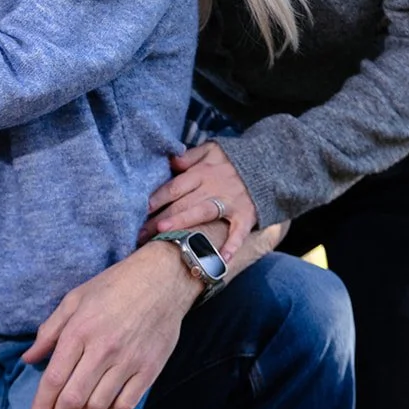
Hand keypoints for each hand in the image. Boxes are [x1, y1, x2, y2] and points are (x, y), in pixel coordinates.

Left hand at [23, 244, 196, 408]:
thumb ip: (49, 331)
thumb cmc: (114, 286)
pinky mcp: (149, 369)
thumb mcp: (75, 299)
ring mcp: (128, 361)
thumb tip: (28, 359)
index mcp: (80, 331)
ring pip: (99, 406)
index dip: (41, 406)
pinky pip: (126, 404)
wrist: (162, 280)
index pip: (53, 379)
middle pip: (73, 399)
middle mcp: (103, 349)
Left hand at [141, 141, 257, 260]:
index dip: (156, 198)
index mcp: (202, 171)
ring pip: (203, 212)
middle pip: (182, 203)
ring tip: (164, 234)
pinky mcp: (246, 215)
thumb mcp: (211, 150)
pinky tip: (222, 259)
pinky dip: (232, 245)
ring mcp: (231, 202)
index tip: (140, 210)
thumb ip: (190, 156)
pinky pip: (239, 232)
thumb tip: (171, 161)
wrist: (269, 164)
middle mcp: (214, 186)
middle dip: (160, 218)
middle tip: (141, 234)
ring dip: (183, 223)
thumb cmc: (232, 161)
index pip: (174, 186)